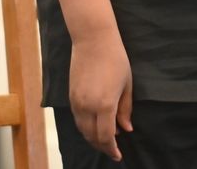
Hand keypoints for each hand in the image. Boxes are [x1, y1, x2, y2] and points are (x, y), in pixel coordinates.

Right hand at [68, 31, 132, 159]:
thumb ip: (125, 109)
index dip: (112, 149)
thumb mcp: (126, 84)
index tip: (119, 155)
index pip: (106, 136)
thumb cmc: (116, 59)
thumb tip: (126, 129)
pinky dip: (86, 127)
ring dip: (93, 138)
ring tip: (106, 140)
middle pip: (92, 137)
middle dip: (103, 146)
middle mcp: (87, 107)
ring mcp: (76, 102)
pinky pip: (77, 120)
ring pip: (82, 130)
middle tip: (113, 150)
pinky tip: (95, 126)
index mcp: (104, 105)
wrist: (93, 41)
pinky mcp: (70, 97)